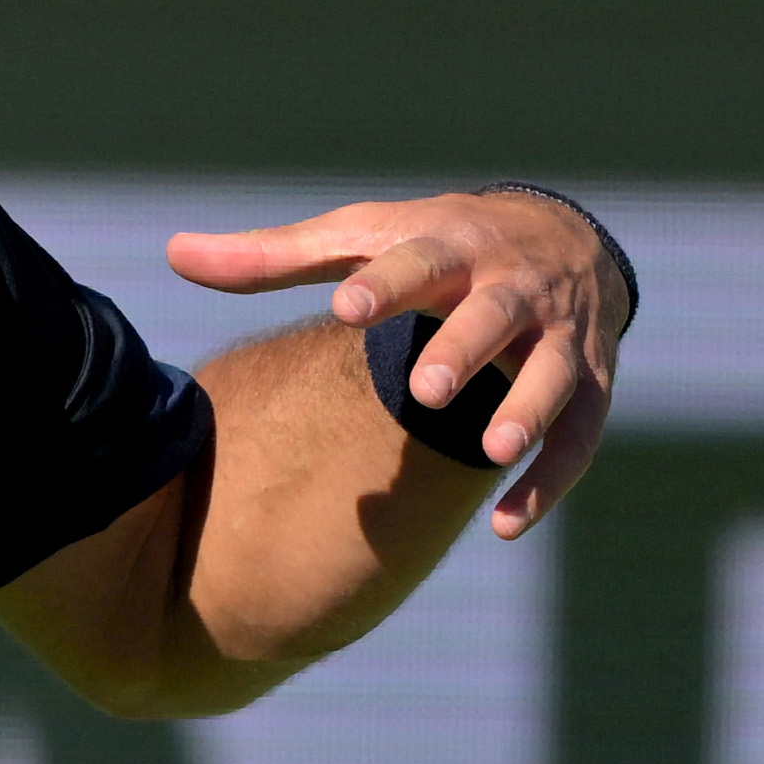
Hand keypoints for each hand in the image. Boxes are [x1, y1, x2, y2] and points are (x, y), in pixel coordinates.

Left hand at [166, 193, 626, 537]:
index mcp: (449, 244)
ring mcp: (558, 335)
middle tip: (425, 389)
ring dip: (527, 411)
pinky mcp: (592, 383)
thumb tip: (172, 255)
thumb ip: (270, 257)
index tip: (346, 305)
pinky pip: (582, 435)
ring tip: (492, 451)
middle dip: (464, 348)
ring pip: (553, 374)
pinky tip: (508, 527)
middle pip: (494, 314)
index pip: (417, 259)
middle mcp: (511, 285)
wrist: (562, 237)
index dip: (386, 282)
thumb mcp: (360, 238)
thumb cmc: (431, 246)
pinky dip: (552, 480)